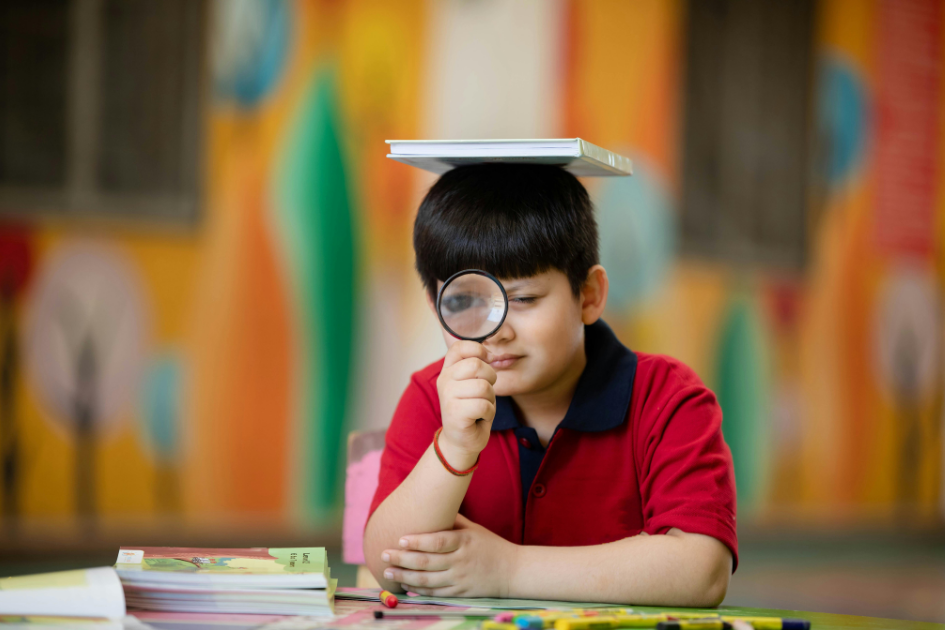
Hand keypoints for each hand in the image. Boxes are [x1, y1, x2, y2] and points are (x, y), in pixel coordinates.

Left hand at [381, 514, 516, 596]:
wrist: (512, 571)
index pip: (437, 542)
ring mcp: (460, 579)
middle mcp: (460, 561)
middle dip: (403, 560)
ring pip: (428, 581)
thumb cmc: (489, 545)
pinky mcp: (461, 593)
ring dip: (405, 577)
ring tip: (388, 572)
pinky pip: (436, 593)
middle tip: (385, 555)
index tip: (400, 539)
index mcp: (464, 541)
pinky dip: (420, 591)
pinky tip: (406, 587)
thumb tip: (432, 505)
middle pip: (427, 562)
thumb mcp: (473, 529)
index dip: (418, 541)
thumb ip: (453, 521)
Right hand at [436, 341, 496, 468]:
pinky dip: (489, 413)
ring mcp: (447, 396)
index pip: (459, 347)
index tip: (488, 360)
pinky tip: (479, 418)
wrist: (462, 441)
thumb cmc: (472, 410)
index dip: (478, 349)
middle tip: (485, 393)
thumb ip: (476, 367)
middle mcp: (444, 380)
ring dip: (490, 399)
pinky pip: (484, 405)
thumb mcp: (473, 384)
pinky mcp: (454, 412)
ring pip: (483, 386)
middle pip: (476, 365)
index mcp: (448, 370)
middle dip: (490, 379)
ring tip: (481, 407)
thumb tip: (491, 354)